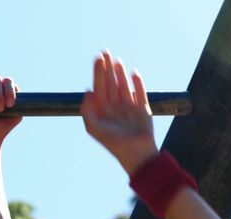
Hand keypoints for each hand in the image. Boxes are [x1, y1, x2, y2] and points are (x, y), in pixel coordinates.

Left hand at [81, 52, 157, 175]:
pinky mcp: (143, 110)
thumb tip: (86, 92)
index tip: (98, 58)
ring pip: (123, 85)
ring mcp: (129, 107)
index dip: (98, 72)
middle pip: (110, 83)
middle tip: (105, 52)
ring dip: (120, 73)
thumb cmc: (113, 143)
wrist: (135, 154)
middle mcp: (115, 107)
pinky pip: (140, 93)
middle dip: (107, 68)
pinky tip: (134, 73)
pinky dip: (138, 83)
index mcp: (102, 110)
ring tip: (117, 60)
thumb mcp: (94, 129)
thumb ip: (87, 112)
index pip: (99, 87)